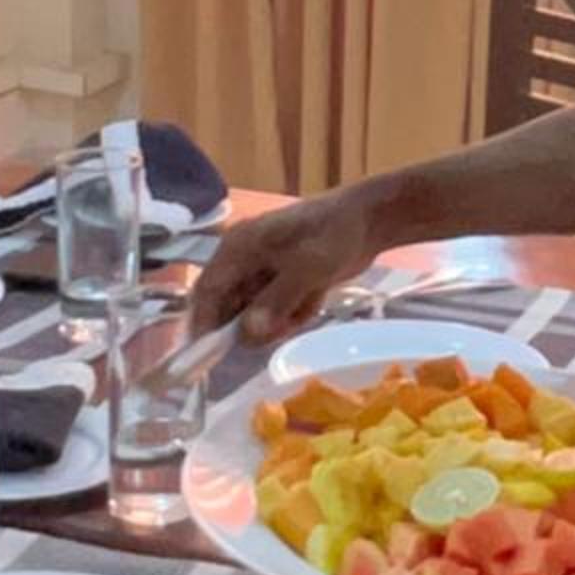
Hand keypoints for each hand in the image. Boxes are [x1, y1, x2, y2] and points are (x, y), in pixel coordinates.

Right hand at [193, 191, 378, 341]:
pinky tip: (315, 298)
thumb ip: (275, 301)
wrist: (369, 220)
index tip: (213, 354)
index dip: (205, 323)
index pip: (207, 291)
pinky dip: (295, 312)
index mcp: (238, 247)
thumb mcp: (306, 268)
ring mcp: (263, 272)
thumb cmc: (334, 235)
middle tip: (285, 324)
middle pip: (229, 308)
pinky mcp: (282, 283)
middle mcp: (244, 261)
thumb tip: (247, 334)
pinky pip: (276, 312)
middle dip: (255, 323)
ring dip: (280, 319)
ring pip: (255, 315)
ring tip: (307, 303)